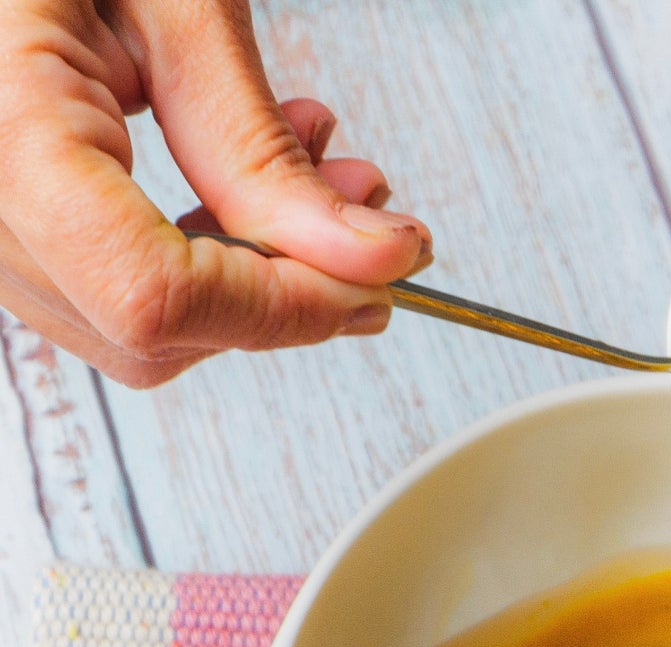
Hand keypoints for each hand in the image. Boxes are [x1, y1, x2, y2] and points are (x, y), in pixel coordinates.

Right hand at [0, 0, 432, 387]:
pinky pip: (112, 295)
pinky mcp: (8, 231)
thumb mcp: (173, 1)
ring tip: (306, 165)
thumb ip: (260, 146)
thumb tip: (372, 261)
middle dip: (283, 289)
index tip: (376, 280)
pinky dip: (203, 262)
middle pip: (151, 331)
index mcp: (1, 131)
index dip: (284, 308)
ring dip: (253, 277)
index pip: (153, 298)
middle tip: (358, 204)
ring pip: (139, 333)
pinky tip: (243, 185)